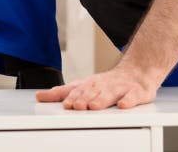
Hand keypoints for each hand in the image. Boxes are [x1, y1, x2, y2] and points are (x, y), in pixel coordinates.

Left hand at [34, 65, 160, 109]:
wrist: (137, 71)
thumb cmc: (108, 83)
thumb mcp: (85, 85)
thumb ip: (63, 91)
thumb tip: (40, 96)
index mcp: (91, 84)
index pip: (78, 89)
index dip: (71, 97)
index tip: (64, 104)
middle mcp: (104, 85)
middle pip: (93, 92)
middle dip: (84, 99)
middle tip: (76, 106)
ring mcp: (121, 88)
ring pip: (111, 94)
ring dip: (102, 99)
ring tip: (94, 106)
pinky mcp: (137, 92)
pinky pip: (133, 96)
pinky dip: (129, 100)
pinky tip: (123, 105)